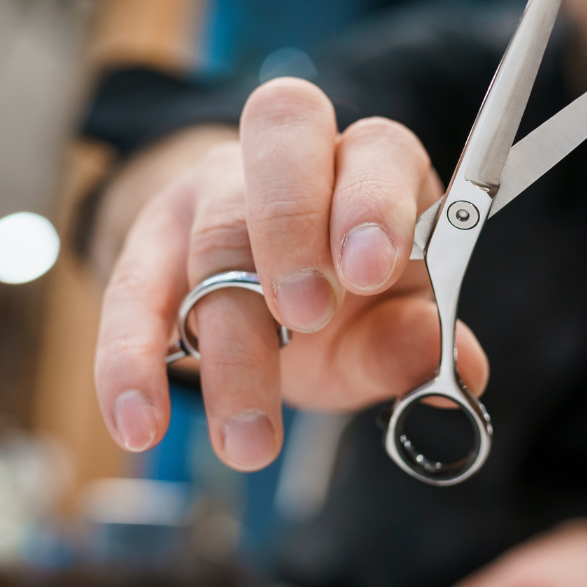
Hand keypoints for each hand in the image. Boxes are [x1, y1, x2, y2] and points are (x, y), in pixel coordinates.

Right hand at [93, 77, 489, 469]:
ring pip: (211, 241)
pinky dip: (130, 362)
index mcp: (369, 162)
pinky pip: (128, 294)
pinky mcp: (147, 249)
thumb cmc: (346, 295)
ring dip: (229, 346)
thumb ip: (419, 338)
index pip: (373, 148)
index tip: (372, 269)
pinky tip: (140, 423)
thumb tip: (457, 370)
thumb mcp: (391, 317)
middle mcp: (287, 161)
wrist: (263, 287)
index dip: (371, 200)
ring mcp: (208, 198)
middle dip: (291, 229)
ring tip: (250, 438)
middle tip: (307, 318)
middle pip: (278, 153)